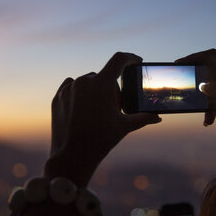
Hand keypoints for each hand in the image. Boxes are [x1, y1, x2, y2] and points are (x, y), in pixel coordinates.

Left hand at [46, 52, 160, 185]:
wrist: (72, 156)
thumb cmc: (100, 140)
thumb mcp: (124, 127)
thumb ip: (143, 118)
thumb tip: (157, 117)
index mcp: (101, 84)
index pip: (119, 60)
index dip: (130, 58)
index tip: (136, 61)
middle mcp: (83, 82)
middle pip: (104, 77)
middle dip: (112, 89)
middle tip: (115, 108)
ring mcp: (68, 89)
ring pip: (88, 83)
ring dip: (95, 91)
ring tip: (98, 113)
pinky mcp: (58, 97)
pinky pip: (72, 88)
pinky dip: (80, 94)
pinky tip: (84, 110)